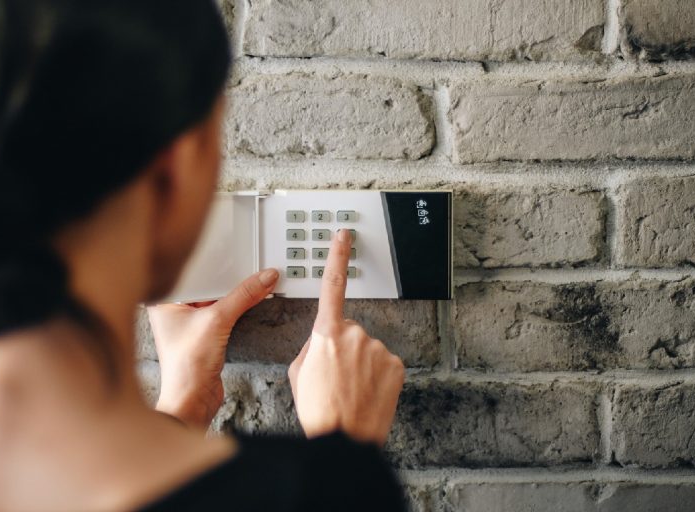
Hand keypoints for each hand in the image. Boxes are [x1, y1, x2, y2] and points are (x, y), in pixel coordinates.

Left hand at [148, 268, 278, 427]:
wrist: (193, 401)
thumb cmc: (186, 367)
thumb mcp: (217, 321)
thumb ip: (243, 296)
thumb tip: (264, 278)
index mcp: (164, 301)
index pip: (190, 271)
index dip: (211, 261)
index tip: (232, 252)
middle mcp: (174, 310)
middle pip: (205, 284)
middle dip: (226, 277)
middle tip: (246, 264)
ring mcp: (189, 324)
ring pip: (215, 298)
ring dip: (233, 294)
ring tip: (252, 280)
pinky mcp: (204, 335)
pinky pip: (222, 313)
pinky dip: (236, 307)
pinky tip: (249, 299)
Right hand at [288, 229, 404, 445]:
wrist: (343, 438)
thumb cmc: (318, 409)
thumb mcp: (298, 372)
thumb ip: (311, 346)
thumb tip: (323, 341)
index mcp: (326, 333)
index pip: (332, 285)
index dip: (337, 256)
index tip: (343, 236)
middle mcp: (355, 335)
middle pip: (348, 331)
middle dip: (342, 349)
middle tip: (333, 377)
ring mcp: (378, 349)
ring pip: (367, 349)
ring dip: (359, 365)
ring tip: (349, 390)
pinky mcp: (396, 365)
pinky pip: (383, 363)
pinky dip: (376, 376)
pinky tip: (366, 393)